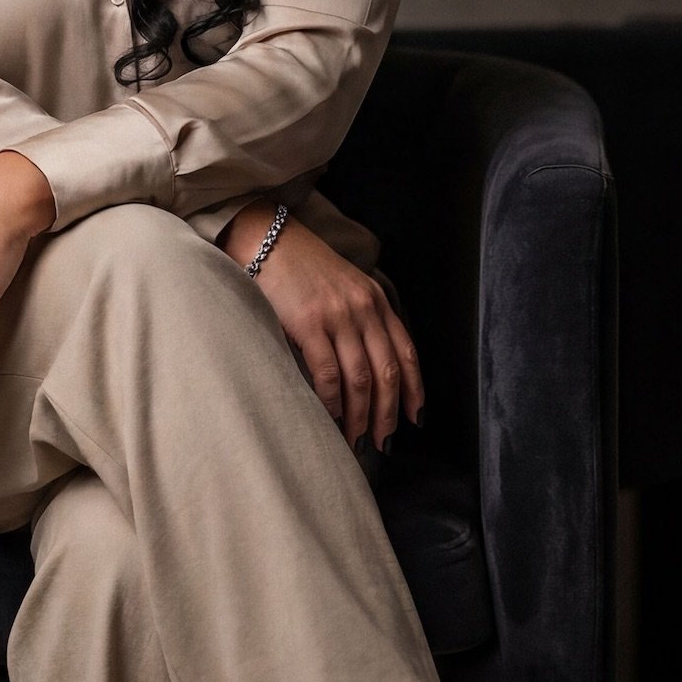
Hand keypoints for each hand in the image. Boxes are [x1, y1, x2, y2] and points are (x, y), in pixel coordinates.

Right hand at [222, 201, 423, 452]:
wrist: (266, 239)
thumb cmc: (300, 268)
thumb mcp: (343, 286)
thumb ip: (360, 318)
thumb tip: (367, 366)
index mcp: (375, 300)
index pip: (405, 352)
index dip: (414, 389)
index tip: (415, 417)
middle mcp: (364, 308)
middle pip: (387, 372)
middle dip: (388, 413)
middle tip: (382, 442)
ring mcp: (337, 316)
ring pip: (361, 379)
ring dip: (360, 416)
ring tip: (356, 441)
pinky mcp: (308, 324)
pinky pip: (328, 374)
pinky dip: (332, 402)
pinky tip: (329, 419)